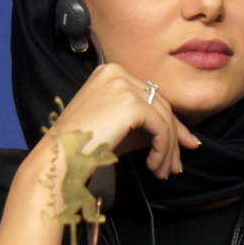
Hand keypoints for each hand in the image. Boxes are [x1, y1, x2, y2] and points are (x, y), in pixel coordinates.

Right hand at [46, 63, 200, 179]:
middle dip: (173, 138)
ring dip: (168, 149)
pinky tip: (154, 166)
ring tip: (164, 172)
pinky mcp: (130, 103)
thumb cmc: (85, 146)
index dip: (170, 124)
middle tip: (176, 166)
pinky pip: (159, 127)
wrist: (60, 156)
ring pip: (163, 118)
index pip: (151, 97)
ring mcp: (123, 85)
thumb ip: (147, 124)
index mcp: (112, 73)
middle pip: (160, 106)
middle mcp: (117, 73)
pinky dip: (162, 149)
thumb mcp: (120, 128)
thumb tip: (182, 137)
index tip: (183, 147)